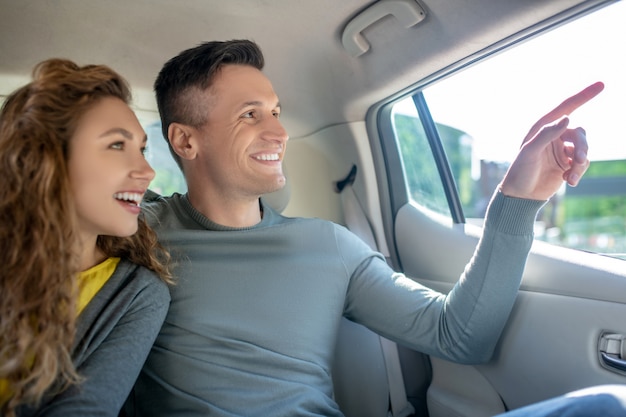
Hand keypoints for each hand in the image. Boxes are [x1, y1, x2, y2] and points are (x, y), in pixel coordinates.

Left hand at [500, 81, 603, 199]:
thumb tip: (567, 118)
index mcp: (543, 128)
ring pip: (584, 149)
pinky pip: (583, 163)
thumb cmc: (520, 171)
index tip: (602, 84)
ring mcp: (562, 150)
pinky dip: (579, 172)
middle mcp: (554, 136)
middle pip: (580, 134)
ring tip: (570, 177)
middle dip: (582, 147)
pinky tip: (568, 181)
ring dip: (580, 163)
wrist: (521, 196)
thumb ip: (547, 134)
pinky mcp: (567, 164)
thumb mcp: (530, 152)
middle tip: (578, 161)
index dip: (584, 96)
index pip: (566, 108)